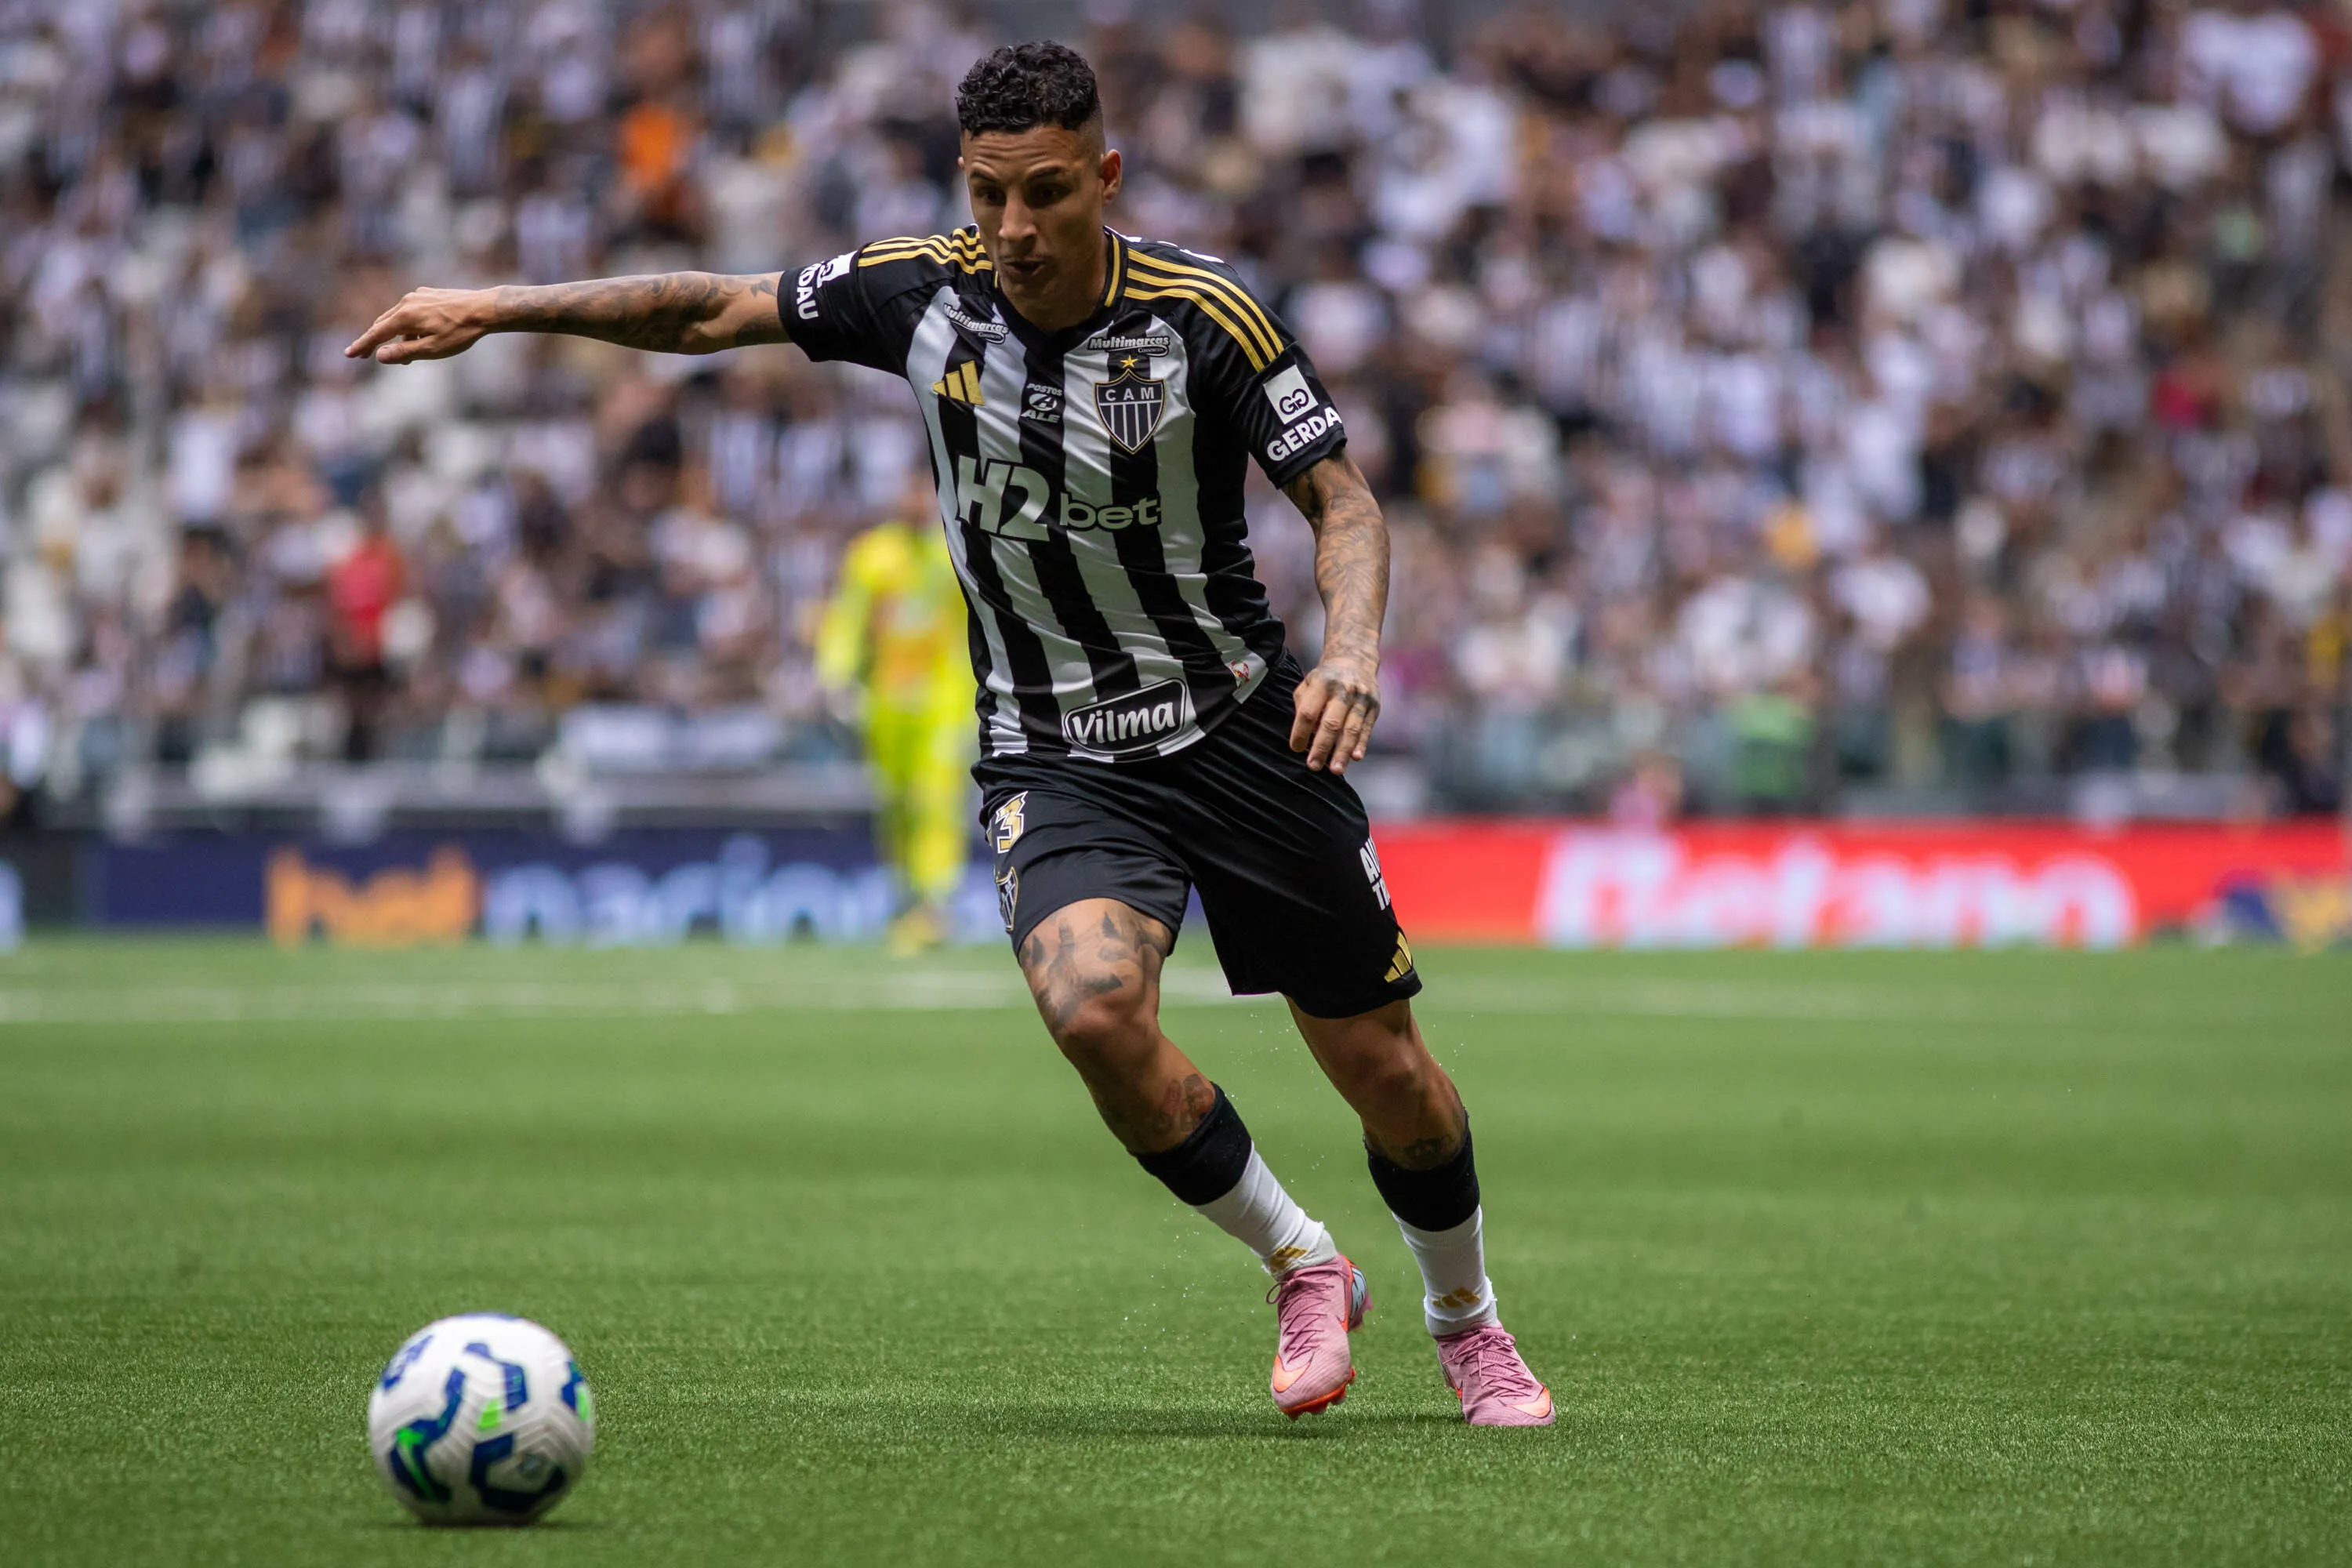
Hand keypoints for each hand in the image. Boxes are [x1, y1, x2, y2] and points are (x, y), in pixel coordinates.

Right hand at [344, 287, 495, 363]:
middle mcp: (407, 302)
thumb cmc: (461, 332)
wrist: (485, 309)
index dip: (362, 346)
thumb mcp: (432, 349)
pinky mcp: (428, 294)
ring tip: (405, 357)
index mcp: (405, 317)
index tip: (349, 354)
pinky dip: (409, 326)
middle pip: (383, 324)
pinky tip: (420, 337)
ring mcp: (417, 296)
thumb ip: (404, 352)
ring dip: (396, 336)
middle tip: (366, 356)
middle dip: (375, 341)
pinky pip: (411, 311)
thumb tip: (379, 355)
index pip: (377, 334)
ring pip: (398, 318)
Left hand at [1288, 652, 1379, 773]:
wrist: (1355, 660)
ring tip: (1335, 770)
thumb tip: (1305, 735)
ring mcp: (1361, 698)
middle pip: (1331, 723)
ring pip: (1351, 729)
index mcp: (1322, 682)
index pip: (1309, 712)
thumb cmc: (1325, 679)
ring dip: (1342, 752)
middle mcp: (1343, 690)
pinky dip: (1362, 744)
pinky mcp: (1374, 706)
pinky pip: (1367, 729)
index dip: (1300, 732)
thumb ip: (1303, 706)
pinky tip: (1356, 758)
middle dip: (1321, 747)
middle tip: (1313, 766)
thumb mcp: (1308, 683)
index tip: (1296, 748)